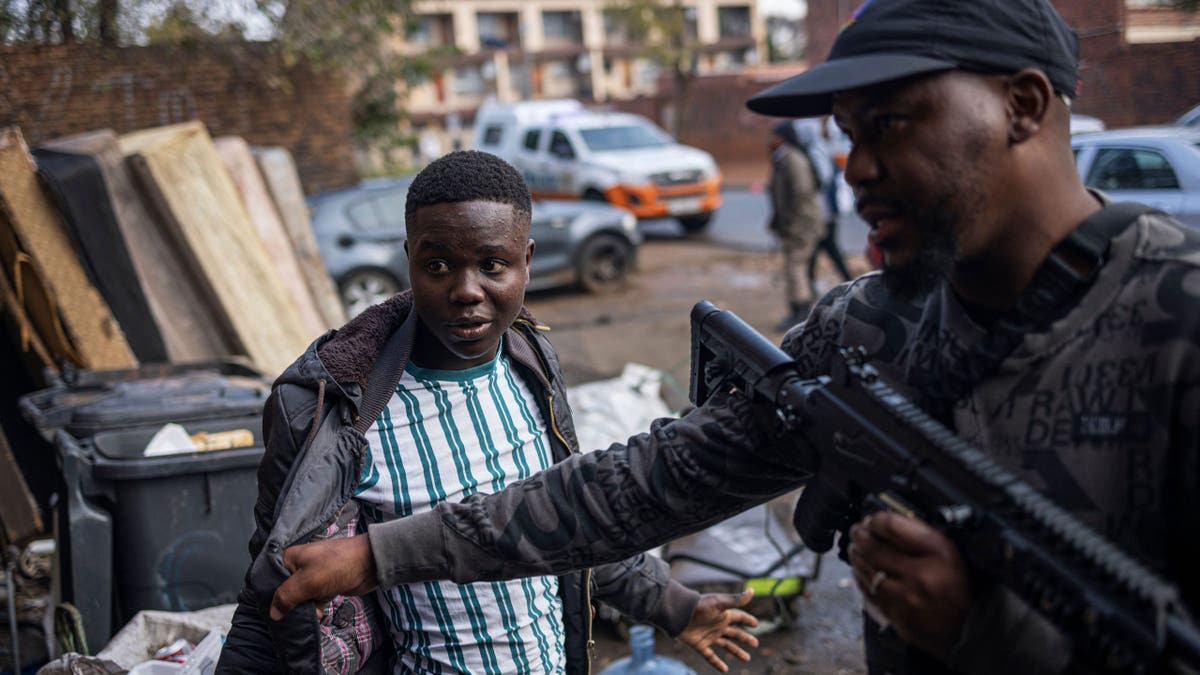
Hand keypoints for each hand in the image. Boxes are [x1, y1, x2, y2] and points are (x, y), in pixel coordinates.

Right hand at [269, 534, 378, 620]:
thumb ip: (287, 596)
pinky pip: (312, 600)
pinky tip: (318, 614)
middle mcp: (298, 566)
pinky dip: (314, 608)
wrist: (370, 564)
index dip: (268, 595)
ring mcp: (312, 576)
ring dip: (302, 609)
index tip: (268, 612)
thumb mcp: (308, 581)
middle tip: (288, 620)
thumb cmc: (338, 565)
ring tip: (306, 618)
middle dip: (287, 606)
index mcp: (290, 558)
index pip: (270, 578)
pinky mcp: (324, 586)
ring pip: (299, 598)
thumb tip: (273, 613)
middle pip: (284, 590)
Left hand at [678, 589, 759, 672]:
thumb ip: (736, 600)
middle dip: (745, 638)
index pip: (739, 618)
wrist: (679, 614)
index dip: (747, 620)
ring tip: (747, 658)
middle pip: (735, 634)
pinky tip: (724, 670)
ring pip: (726, 645)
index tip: (756, 624)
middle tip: (755, 644)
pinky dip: (717, 663)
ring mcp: (709, 636)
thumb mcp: (719, 603)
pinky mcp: (700, 645)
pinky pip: (710, 656)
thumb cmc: (699, 607)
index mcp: (723, 615)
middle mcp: (717, 626)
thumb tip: (752, 591)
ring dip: (736, 652)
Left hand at [847, 511, 972, 659]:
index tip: (871, 519)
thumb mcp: (948, 551)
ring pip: (868, 570)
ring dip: (857, 555)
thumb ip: (919, 534)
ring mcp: (906, 598)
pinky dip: (861, 577)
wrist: (966, 628)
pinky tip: (860, 569)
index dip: (876, 520)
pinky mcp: (897, 615)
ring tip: (856, 547)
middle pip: (875, 548)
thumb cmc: (957, 587)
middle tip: (857, 531)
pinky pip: (869, 592)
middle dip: (861, 536)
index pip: (894, 527)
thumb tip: (887, 522)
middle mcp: (920, 575)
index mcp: (937, 554)